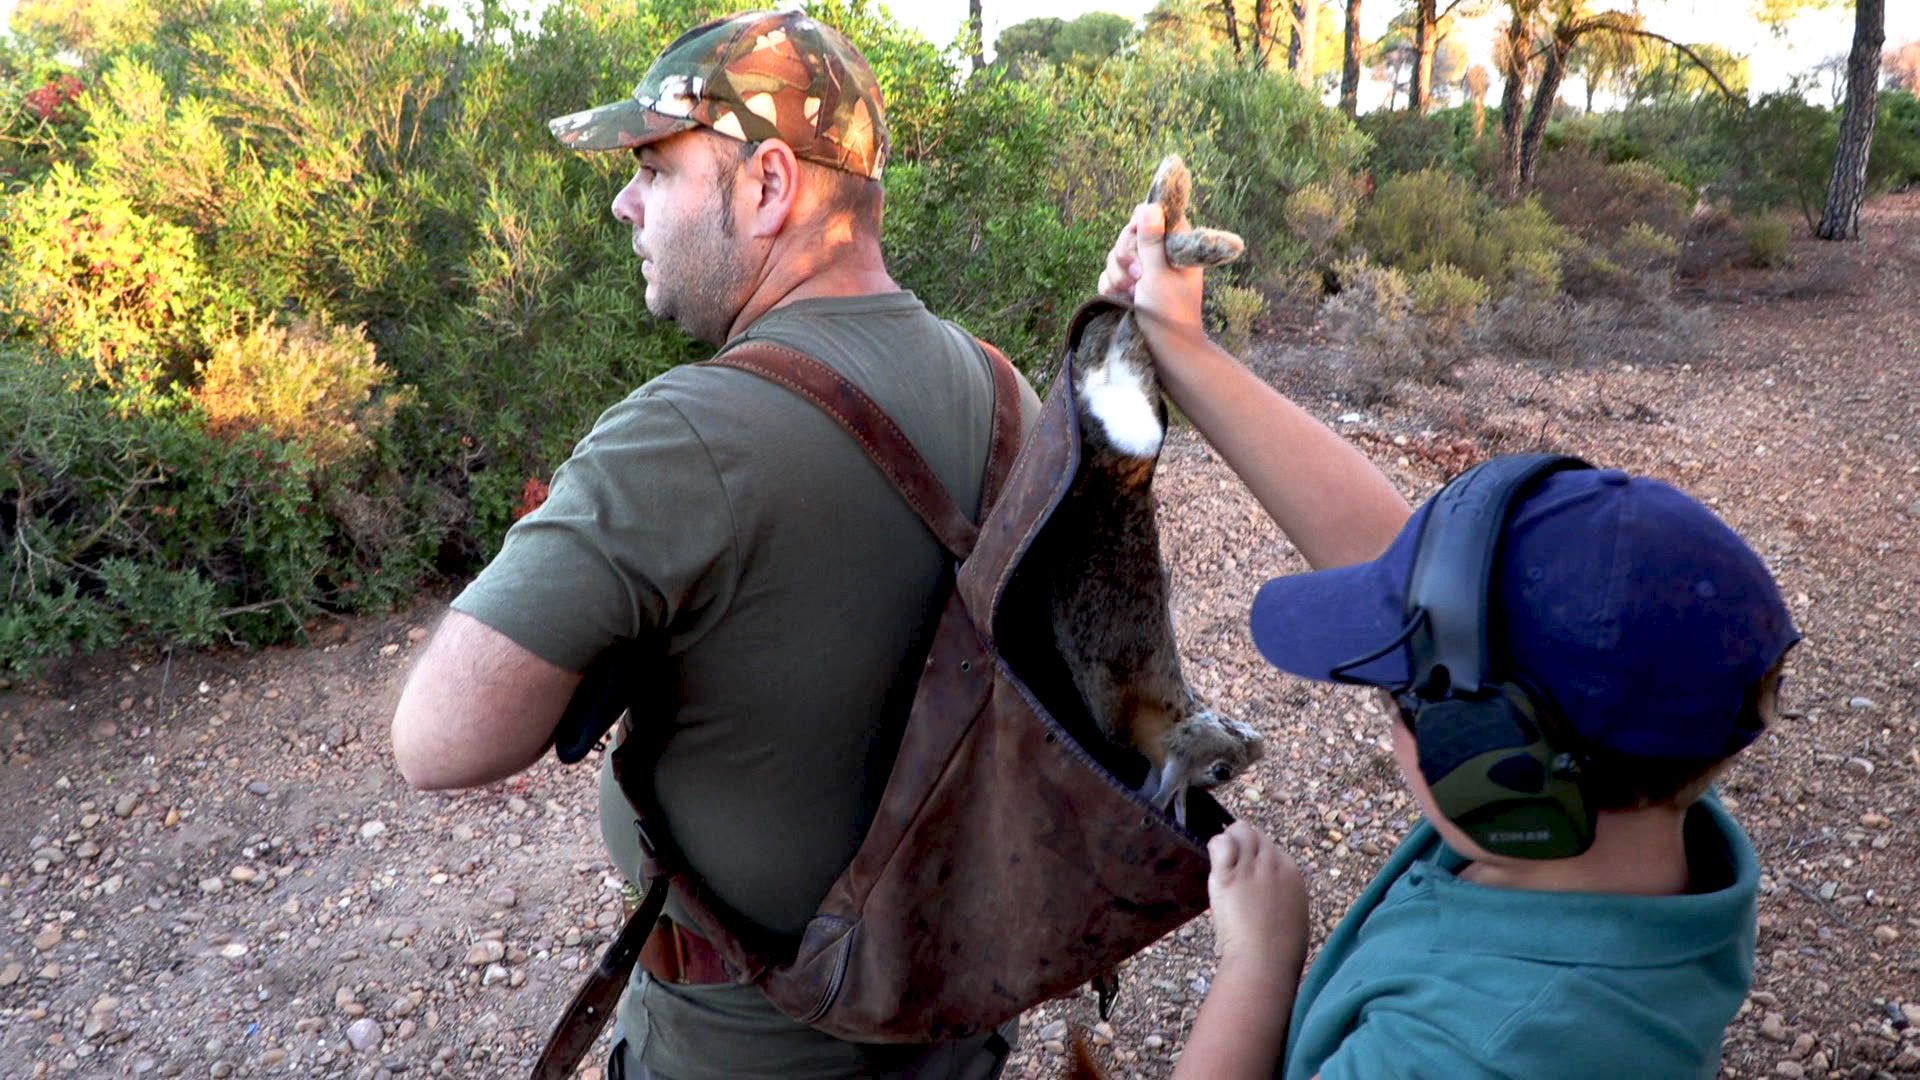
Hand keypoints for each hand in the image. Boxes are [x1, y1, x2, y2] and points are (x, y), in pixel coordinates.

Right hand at [1096, 202, 1206, 350]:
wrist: (1164, 351)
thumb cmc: (1170, 313)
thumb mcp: (1159, 274)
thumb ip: (1152, 241)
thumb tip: (1149, 206)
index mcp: (1176, 246)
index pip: (1154, 216)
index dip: (1141, 225)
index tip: (1137, 239)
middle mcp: (1159, 255)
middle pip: (1130, 234)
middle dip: (1126, 256)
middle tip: (1138, 276)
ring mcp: (1143, 271)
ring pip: (1115, 255)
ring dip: (1118, 275)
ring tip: (1132, 293)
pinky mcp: (1129, 286)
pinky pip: (1108, 275)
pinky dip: (1111, 287)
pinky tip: (1122, 300)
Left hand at [1206, 820, 1306, 964]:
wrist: (1265, 960)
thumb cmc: (1280, 951)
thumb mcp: (1292, 915)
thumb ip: (1282, 896)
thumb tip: (1272, 896)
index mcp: (1291, 873)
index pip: (1269, 846)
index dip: (1254, 855)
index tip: (1246, 870)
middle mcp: (1272, 863)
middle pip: (1253, 834)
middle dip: (1240, 844)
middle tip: (1230, 866)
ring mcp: (1250, 867)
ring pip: (1238, 831)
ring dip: (1228, 843)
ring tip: (1223, 865)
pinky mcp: (1229, 875)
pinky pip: (1220, 843)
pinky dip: (1216, 848)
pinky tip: (1216, 866)